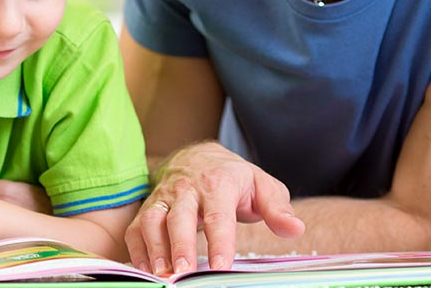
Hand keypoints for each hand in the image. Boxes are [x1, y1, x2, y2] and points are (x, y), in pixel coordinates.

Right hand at [124, 142, 304, 273]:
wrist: (197, 156)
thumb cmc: (232, 178)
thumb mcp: (261, 185)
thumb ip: (278, 208)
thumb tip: (294, 229)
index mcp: (218, 184)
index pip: (218, 215)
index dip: (220, 241)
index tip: (221, 266)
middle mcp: (187, 190)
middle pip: (179, 217)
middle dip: (179, 246)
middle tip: (183, 273)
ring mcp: (165, 198)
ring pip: (152, 220)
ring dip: (154, 248)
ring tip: (160, 274)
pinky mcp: (149, 207)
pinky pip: (136, 228)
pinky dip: (137, 250)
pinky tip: (146, 270)